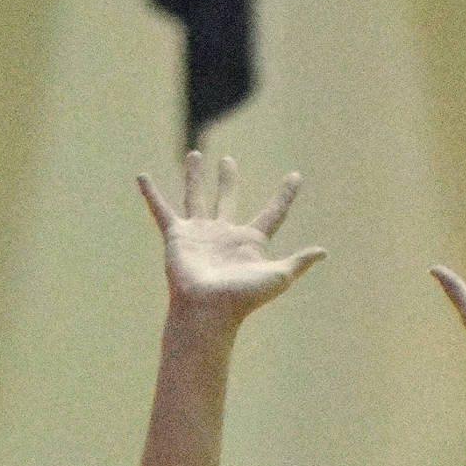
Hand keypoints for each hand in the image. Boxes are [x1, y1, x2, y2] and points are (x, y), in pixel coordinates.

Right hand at [135, 152, 323, 332]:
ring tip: (195, 154)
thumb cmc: (242, 298)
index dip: (285, 196)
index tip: (296, 176)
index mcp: (250, 242)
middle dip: (228, 180)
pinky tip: (142, 177)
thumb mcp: (277, 278)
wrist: (207, 310)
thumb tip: (323, 252)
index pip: (273, 213)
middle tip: (228, 161)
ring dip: (195, 177)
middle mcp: (225, 234)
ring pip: (197, 197)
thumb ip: (298, 263)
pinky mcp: (177, 235)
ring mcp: (200, 233)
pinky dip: (151, 194)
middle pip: (228, 199)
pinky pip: (162, 210)